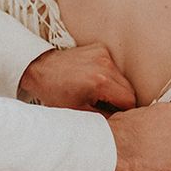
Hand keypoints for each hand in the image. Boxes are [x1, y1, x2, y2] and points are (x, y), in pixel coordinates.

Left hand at [19, 44, 134, 112]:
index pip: (129, 100)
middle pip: (129, 88)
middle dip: (121, 100)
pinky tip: (94, 78)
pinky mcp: (100, 48)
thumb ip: (104, 118)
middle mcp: (105, 64)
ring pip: (122, 77)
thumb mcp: (79, 112)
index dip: (124, 111)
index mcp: (101, 82)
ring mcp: (103, 54)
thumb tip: (121, 122)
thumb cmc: (56, 92)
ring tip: (98, 92)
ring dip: (115, 87)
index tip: (115, 115)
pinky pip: (113, 66)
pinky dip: (108, 74)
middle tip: (106, 106)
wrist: (41, 69)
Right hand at [107, 103, 170, 170]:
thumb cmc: (118, 131)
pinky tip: (148, 168)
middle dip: (162, 142)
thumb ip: (147, 118)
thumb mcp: (133, 114)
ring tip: (145, 159)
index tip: (151, 134)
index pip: (168, 119)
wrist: (114, 149)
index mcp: (167, 111)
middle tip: (148, 148)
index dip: (158, 128)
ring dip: (162, 157)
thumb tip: (145, 124)